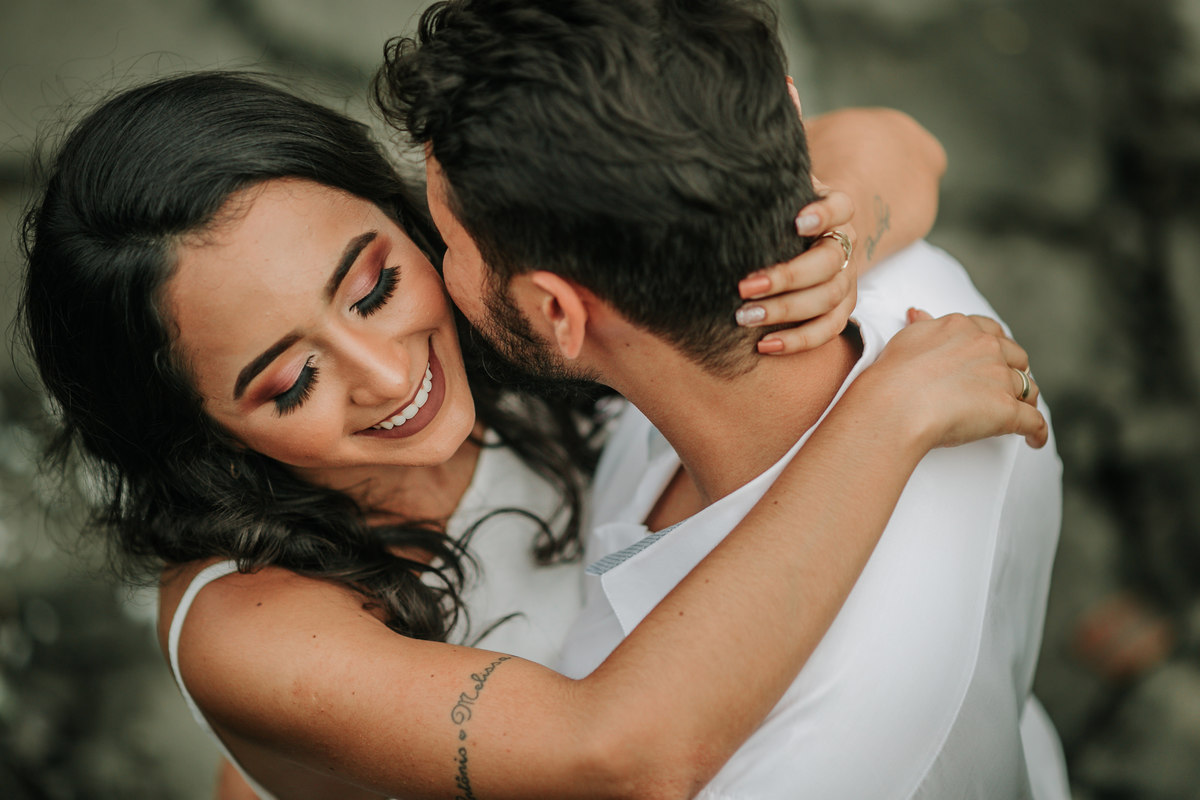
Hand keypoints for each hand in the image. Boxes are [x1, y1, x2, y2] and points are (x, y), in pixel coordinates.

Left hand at [736, 184, 859, 354]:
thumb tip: (726, 186)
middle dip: (787, 277)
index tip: (797, 222)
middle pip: (828, 261)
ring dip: (785, 310)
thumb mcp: (774, 197)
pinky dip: (798, 340)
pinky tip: (764, 344)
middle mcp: (846, 244)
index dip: (823, 214)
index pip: (839, 207)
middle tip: (744, 287)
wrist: (797, 236)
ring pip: (827, 298)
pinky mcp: (842, 308)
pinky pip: (828, 330)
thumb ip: (762, 191)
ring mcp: (847, 278)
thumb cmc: (777, 215)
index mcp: (835, 212)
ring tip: (744, 317)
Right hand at [859, 310, 1047, 449]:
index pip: (992, 332)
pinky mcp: (1007, 411)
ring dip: (1027, 401)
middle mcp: (988, 348)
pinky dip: (1036, 433)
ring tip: (1022, 414)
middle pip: (1017, 358)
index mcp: (964, 329)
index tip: (995, 356)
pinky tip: (1034, 440)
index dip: (997, 346)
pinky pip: (1033, 422)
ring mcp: (1000, 379)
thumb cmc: (894, 373)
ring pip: (1029, 389)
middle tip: (1008, 386)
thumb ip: (922, 325)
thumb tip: (919, 312)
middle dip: (1016, 371)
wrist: (895, 404)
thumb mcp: (907, 337)